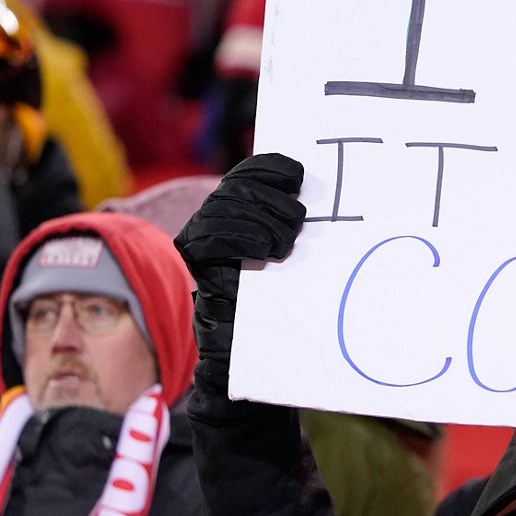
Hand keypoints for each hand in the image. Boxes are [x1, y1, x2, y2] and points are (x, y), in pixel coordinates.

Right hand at [174, 154, 305, 391]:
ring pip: (222, 209)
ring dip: (260, 221)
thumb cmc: (283, 298)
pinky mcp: (197, 263)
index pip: (245, 175)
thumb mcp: (294, 254)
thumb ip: (293, 224)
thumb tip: (318, 191)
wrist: (258, 347)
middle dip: (269, 200)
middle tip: (298, 222)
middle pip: (234, 190)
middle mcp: (212, 222)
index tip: (297, 175)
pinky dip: (240, 238)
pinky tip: (265, 252)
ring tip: (284, 245)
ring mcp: (201, 241)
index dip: (268, 168)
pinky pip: (210, 237)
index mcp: (236, 211)